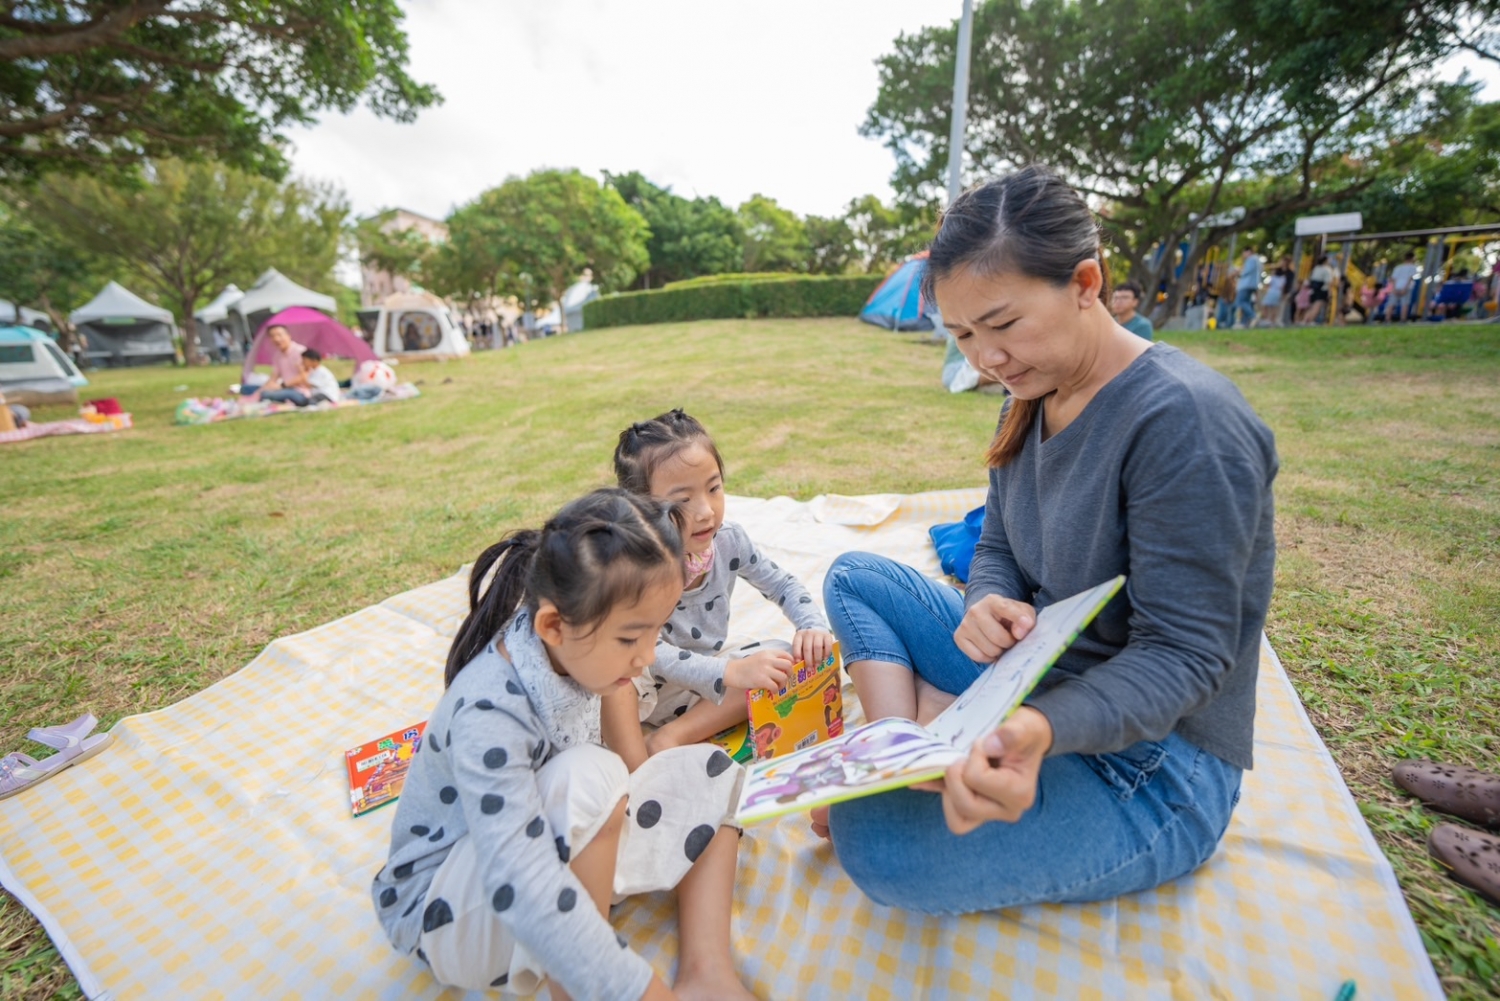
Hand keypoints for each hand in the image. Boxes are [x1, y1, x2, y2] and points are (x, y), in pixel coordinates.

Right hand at [725, 649, 793, 691]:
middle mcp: (768, 659)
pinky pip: (775, 686)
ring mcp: (765, 670)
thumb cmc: (746, 666)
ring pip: (783, 677)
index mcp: (769, 653)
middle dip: (789, 674)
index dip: (791, 663)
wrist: (733, 671)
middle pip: (788, 665)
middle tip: (785, 678)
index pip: (787, 655)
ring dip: (783, 684)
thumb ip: (771, 659)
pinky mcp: (761, 680)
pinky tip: (772, 691)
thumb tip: (784, 668)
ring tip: (778, 686)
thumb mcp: (760, 657)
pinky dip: (775, 690)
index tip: (788, 670)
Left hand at [791, 629, 834, 667]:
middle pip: (807, 648)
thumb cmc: (807, 642)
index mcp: (799, 635)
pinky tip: (825, 659)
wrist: (818, 632)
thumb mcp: (801, 645)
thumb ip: (799, 653)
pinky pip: (828, 645)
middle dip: (808, 660)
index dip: (797, 654)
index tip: (798, 662)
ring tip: (817, 665)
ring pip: (817, 646)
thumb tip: (798, 665)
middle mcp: (808, 633)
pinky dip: (826, 653)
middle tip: (809, 669)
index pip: (796, 644)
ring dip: (817, 658)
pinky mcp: (827, 635)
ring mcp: (818, 633)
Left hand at [923, 706, 1052, 834]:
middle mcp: (1004, 810)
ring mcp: (988, 813)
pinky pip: (949, 810)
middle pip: (965, 806)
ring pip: (956, 819)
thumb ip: (1013, 733)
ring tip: (956, 768)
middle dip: (956, 777)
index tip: (984, 743)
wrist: (1026, 738)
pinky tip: (919, 779)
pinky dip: (933, 793)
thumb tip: (991, 745)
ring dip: (949, 791)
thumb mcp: (1025, 725)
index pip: (978, 780)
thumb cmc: (1026, 732)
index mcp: (1018, 794)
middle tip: (964, 756)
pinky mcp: (973, 808)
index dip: (974, 757)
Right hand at [953, 595, 1035, 662]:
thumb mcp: (1022, 612)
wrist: (985, 616)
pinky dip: (988, 657)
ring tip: (999, 643)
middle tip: (1010, 639)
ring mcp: (965, 624)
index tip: (1027, 625)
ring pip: (989, 650)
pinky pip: (978, 657)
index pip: (1006, 608)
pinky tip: (989, 649)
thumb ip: (1027, 618)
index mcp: (993, 600)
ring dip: (999, 651)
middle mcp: (975, 610)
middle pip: (998, 638)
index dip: (1018, 618)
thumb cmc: (1008, 616)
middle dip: (1009, 643)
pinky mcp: (958, 637)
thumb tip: (1020, 633)